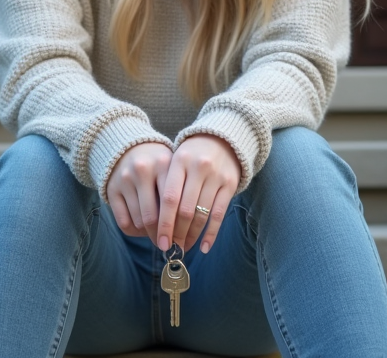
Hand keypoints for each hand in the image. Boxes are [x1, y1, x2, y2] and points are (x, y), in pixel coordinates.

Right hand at [106, 142, 172, 241]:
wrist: (130, 147)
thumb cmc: (159, 164)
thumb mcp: (173, 169)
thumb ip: (181, 193)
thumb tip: (187, 233)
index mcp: (164, 164)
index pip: (172, 203)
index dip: (177, 227)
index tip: (182, 242)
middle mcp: (143, 170)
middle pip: (153, 216)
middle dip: (162, 236)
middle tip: (168, 246)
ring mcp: (125, 179)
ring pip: (139, 221)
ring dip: (149, 234)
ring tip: (157, 235)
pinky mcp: (112, 189)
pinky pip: (123, 221)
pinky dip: (134, 231)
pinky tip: (142, 230)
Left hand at [157, 134, 240, 254]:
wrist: (221, 138)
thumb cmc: (190, 155)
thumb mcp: (175, 161)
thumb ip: (166, 186)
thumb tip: (155, 225)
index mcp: (179, 161)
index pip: (169, 198)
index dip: (164, 223)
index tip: (159, 242)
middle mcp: (198, 168)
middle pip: (185, 210)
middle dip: (177, 233)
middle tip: (170, 248)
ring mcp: (216, 176)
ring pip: (201, 214)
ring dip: (192, 236)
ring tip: (184, 247)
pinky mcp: (230, 184)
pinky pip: (219, 214)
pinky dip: (211, 233)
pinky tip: (204, 247)